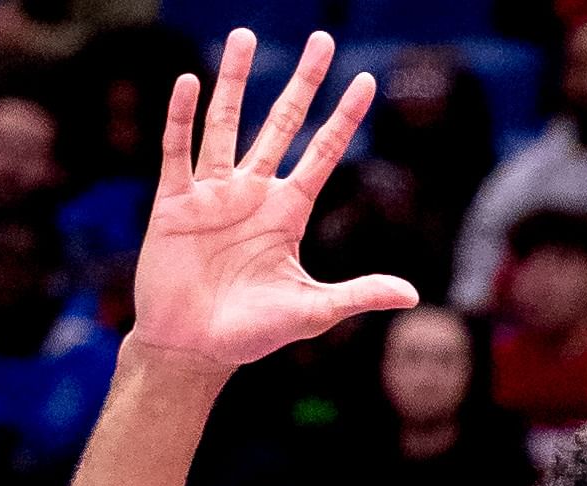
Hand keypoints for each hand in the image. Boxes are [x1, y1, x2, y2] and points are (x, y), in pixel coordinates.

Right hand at [133, 32, 418, 366]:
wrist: (195, 349)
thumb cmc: (253, 332)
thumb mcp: (314, 311)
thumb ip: (359, 294)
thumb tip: (413, 295)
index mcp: (288, 212)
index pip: (323, 153)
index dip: (344, 118)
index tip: (366, 80)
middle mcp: (253, 193)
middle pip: (281, 124)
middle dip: (302, 84)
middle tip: (322, 39)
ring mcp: (213, 194)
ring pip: (226, 124)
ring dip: (234, 81)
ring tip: (244, 36)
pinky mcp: (173, 203)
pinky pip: (178, 151)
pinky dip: (181, 118)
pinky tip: (189, 83)